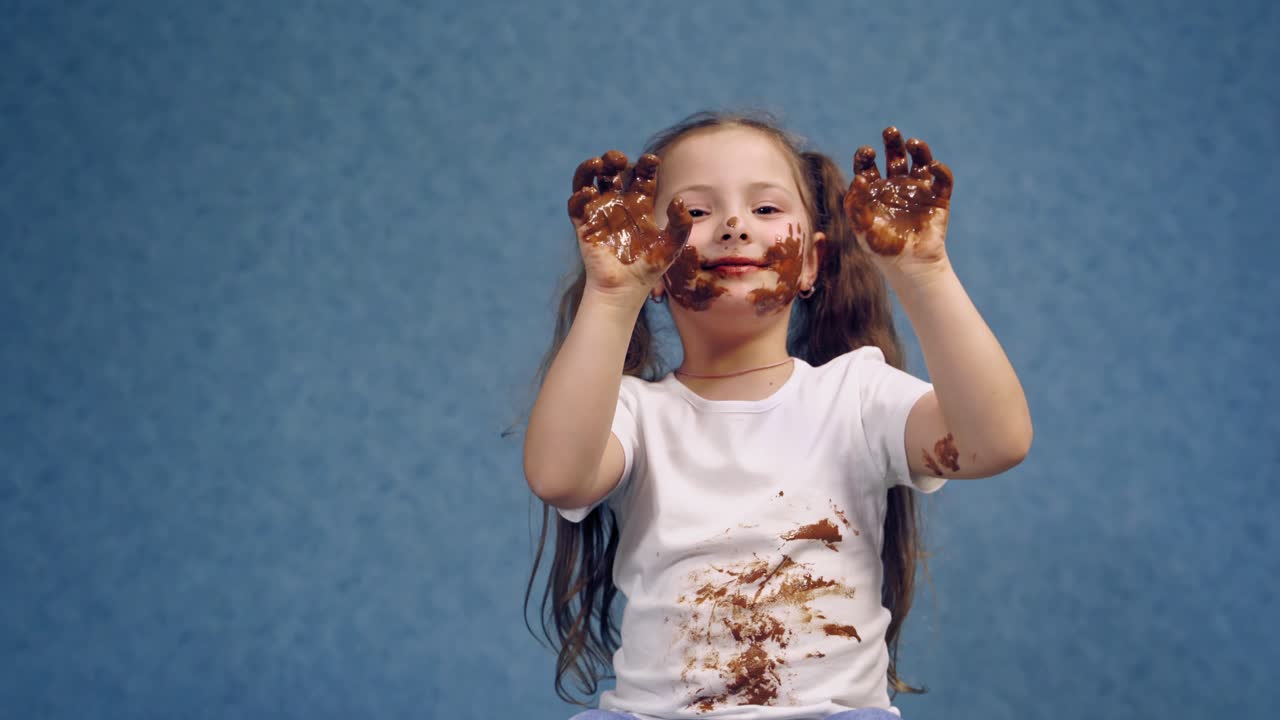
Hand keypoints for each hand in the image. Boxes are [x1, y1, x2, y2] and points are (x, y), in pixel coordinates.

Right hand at [568, 150, 692, 299]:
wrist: (625, 289)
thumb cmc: (650, 268)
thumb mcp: (672, 245)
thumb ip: (680, 223)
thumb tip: (678, 200)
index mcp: (640, 204)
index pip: (641, 175)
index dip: (645, 164)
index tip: (651, 160)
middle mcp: (618, 203)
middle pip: (612, 171)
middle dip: (614, 159)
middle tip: (619, 159)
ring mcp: (599, 212)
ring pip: (589, 180)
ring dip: (590, 168)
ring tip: (598, 163)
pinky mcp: (583, 224)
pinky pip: (576, 204)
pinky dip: (579, 195)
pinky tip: (588, 192)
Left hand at [842, 127, 953, 274]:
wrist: (910, 266)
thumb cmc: (882, 249)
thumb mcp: (862, 228)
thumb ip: (855, 205)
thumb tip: (858, 178)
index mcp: (875, 190)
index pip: (868, 165)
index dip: (865, 156)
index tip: (867, 152)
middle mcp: (896, 185)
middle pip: (895, 155)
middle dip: (892, 141)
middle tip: (890, 131)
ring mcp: (918, 190)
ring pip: (920, 160)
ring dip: (918, 148)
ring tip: (912, 143)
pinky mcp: (938, 198)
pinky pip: (942, 178)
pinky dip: (940, 169)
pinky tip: (932, 166)